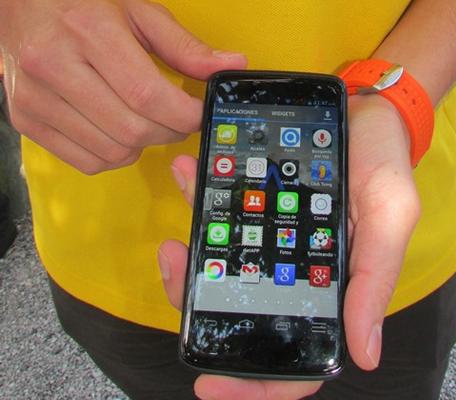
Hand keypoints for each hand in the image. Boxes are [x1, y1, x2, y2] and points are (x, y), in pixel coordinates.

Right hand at [0, 0, 245, 173]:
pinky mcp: (26, 120)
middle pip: (132, 130)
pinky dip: (114, 155)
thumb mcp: (138, 12)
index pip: (147, 94)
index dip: (184, 114)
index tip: (199, 113)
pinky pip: (87, 162)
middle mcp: (54, 66)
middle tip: (177, 118)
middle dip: (169, 132)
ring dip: (142, 145)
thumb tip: (230, 66)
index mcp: (88, 31)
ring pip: (112, 152)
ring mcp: (36, 98)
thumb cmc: (82, 5)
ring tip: (144, 119)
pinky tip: (116, 131)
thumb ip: (184, 46)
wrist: (19, 5)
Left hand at [158, 94, 419, 398]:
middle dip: (200, 306)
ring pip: (223, 267)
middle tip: (175, 278)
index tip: (209, 383)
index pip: (295, 353)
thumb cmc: (384, 164)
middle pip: (243, 310)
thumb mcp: (389, 218)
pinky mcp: (258, 204)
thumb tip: (365, 356)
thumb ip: (375, 280)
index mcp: (330, 288)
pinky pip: (222, 212)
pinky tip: (184, 175)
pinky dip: (199, 199)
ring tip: (173, 241)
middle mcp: (296, 271)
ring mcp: (273, 238)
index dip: (257, 382)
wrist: (367, 109)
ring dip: (192, 259)